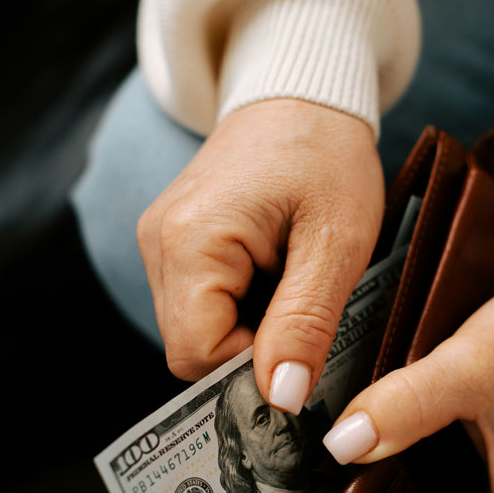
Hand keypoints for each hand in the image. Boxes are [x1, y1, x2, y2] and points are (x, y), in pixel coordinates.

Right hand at [137, 99, 383, 410]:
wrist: (302, 93)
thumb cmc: (325, 153)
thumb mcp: (335, 242)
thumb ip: (305, 323)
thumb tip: (279, 399)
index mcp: (189, 243)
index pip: (196, 356)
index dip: (250, 371)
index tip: (302, 351)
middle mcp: (158, 246)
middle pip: (192, 349)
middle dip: (252, 352)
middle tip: (305, 314)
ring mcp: (162, 244)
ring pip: (198, 331)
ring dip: (251, 331)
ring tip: (292, 285)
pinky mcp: (176, 245)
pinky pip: (202, 306)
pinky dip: (243, 310)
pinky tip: (275, 278)